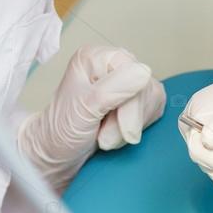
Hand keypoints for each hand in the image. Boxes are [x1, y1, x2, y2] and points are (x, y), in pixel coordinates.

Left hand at [19, 46, 164, 190]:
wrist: (58, 154)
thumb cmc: (61, 132)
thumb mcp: (84, 109)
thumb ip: (114, 88)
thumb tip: (143, 71)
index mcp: (96, 58)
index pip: (133, 71)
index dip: (131, 103)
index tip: (121, 128)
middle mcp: (112, 65)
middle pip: (145, 87)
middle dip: (128, 119)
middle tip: (104, 136)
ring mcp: (126, 82)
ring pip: (151, 100)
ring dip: (131, 126)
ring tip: (106, 136)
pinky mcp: (136, 99)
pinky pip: (154, 110)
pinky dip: (138, 128)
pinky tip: (119, 133)